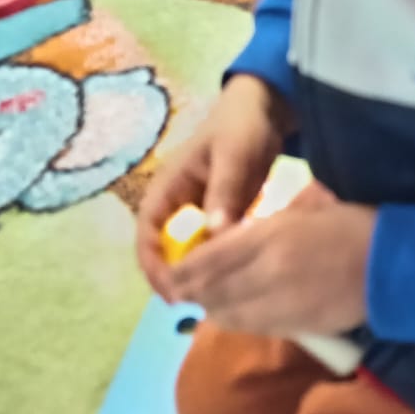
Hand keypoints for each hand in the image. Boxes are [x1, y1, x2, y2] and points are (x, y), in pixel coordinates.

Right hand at [136, 74, 294, 297]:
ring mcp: (200, 211)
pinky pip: (214, 246)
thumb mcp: (234, 155)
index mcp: (168, 188)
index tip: (172, 292)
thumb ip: (225, 191)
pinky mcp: (222, 215)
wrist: (267, 107)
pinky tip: (237, 280)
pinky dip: (220, 264)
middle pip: (166, 251)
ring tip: (219, 300)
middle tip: (200, 306)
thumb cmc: (242, 125)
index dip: (153, 265)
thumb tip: (215, 234)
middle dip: (177, 279)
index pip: (147, 234)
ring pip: (191, 252)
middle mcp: (179, 204)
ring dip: (199, 276)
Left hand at [171, 202, 375, 336]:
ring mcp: (283, 305)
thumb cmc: (353, 225)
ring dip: (214, 309)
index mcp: (270, 237)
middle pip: (215, 291)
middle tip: (182, 291)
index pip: (212, 259)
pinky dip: (239, 321)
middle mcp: (269, 273)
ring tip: (206, 303)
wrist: (395, 264)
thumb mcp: (305, 210)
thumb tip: (230, 238)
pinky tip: (235, 315)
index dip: (186, 269)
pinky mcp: (299, 327)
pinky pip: (256, 328)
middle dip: (194, 292)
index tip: (173, 272)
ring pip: (231, 314)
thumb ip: (264, 226)